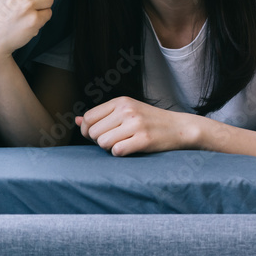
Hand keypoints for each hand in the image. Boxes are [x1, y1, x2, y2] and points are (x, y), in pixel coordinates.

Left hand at [76, 96, 197, 155]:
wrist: (180, 128)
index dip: (88, 131)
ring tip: (125, 143)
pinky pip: (117, 151)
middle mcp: (127, 110)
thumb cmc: (151, 121)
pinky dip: (122, 153)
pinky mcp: (144, 139)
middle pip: (93, 133)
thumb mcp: (127, 112)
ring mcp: (136, 124)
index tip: (100, 135)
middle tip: (117, 140)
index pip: (88, 118)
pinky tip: (133, 148)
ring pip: (103, 143)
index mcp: (121, 101)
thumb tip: (76, 121)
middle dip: (100, 141)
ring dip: (111, 148)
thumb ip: (102, 116)